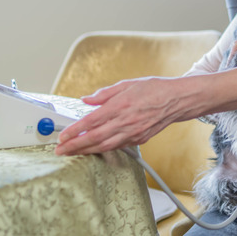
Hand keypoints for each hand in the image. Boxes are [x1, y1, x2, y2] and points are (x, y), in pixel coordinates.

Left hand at [54, 77, 182, 155]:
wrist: (177, 100)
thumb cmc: (154, 89)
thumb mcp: (127, 84)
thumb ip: (104, 94)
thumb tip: (86, 100)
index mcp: (120, 105)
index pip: (91, 121)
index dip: (74, 130)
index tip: (62, 135)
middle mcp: (126, 121)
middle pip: (94, 138)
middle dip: (74, 146)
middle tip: (60, 150)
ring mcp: (133, 132)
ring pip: (104, 146)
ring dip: (86, 151)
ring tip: (72, 153)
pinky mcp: (139, 139)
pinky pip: (117, 146)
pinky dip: (103, 149)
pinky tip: (94, 149)